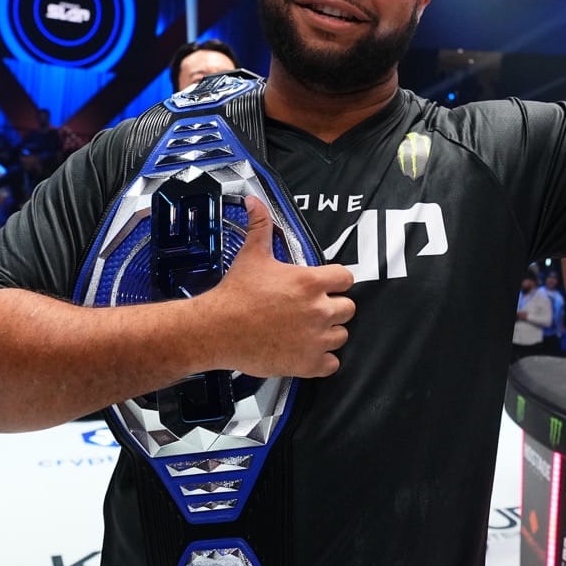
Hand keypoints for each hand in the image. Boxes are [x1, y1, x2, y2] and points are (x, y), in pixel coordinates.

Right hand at [207, 197, 355, 377]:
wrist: (217, 330)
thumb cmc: (235, 295)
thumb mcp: (252, 255)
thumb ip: (260, 226)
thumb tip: (254, 202)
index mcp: (310, 282)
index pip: (346, 278)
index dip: (336, 282)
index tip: (323, 286)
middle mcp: (319, 310)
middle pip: (348, 308)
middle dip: (333, 307)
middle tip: (311, 310)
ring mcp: (316, 339)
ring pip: (341, 336)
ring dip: (328, 333)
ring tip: (306, 331)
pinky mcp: (309, 363)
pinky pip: (332, 364)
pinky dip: (323, 360)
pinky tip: (305, 351)